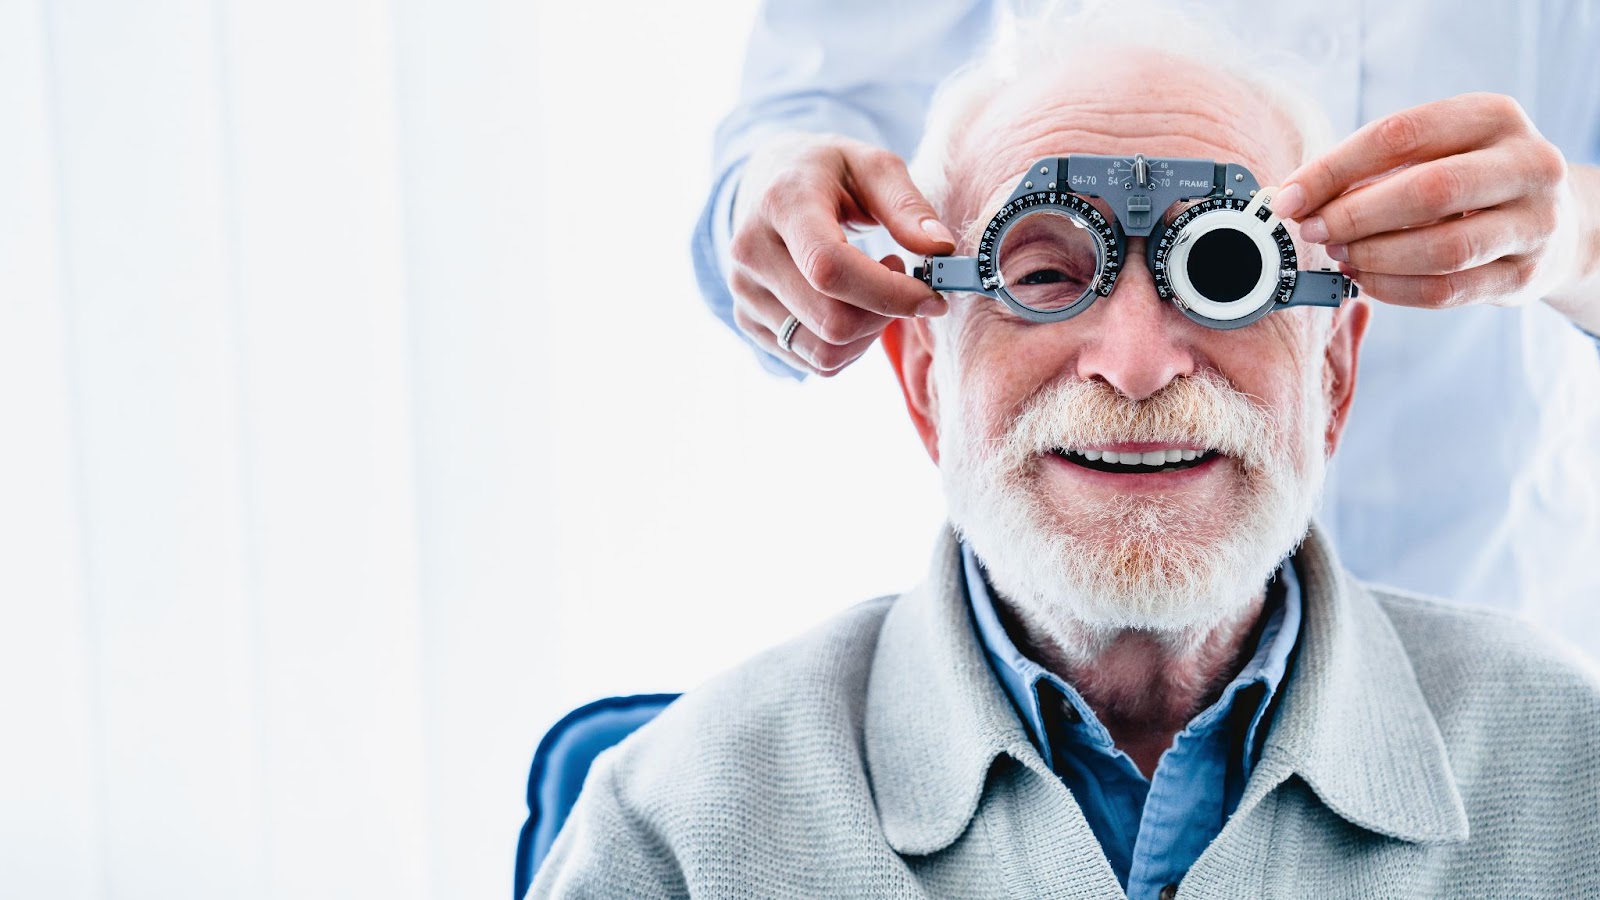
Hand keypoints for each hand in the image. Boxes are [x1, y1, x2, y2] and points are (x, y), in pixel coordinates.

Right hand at [727, 133, 954, 375]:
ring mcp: (744, 292)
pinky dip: (849, 345)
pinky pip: (813, 363)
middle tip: (903, 280)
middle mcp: (751, 253)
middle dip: (885, 315)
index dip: (888, 293)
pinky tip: (851, 305)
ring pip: (824, 354)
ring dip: (869, 334)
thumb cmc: (828, 173)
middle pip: (831, 322)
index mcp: (781, 203)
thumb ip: (907, 205)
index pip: (829, 269)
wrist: (766, 184)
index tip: (930, 294)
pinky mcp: (747, 321)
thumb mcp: (872, 166)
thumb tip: (940, 247)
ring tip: (875, 290)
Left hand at [1274, 93, 1583, 311]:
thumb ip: (1371, 169)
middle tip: (1312, 231)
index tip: (1288, 198)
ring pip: (1441, 248)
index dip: (1333, 170)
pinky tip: (1365, 280)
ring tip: (1339, 255)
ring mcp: (1535, 223)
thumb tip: (1293, 198)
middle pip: (1427, 191)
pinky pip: (1447, 290)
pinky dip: (1394, 289)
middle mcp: (1527, 164)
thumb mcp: (1434, 153)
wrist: (1552, 223)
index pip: (1399, 135)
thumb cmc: (1470, 183)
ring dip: (1374, 256)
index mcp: (1493, 117)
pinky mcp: (1526, 276)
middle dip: (1353, 216)